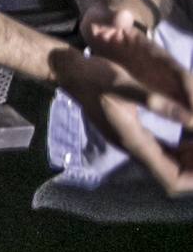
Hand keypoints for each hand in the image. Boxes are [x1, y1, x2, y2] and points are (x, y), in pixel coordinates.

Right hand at [50, 30, 192, 194]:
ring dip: (190, 159)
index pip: (171, 180)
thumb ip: (157, 102)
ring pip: (169, 164)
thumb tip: (192, 120)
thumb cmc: (94, 76)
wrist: (69, 71)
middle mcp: (134, 147)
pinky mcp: (130, 133)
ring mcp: (131, 141)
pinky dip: (180, 149)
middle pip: (173, 175)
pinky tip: (189, 135)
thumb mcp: (124, 84)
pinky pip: (162, 152)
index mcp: (134, 142)